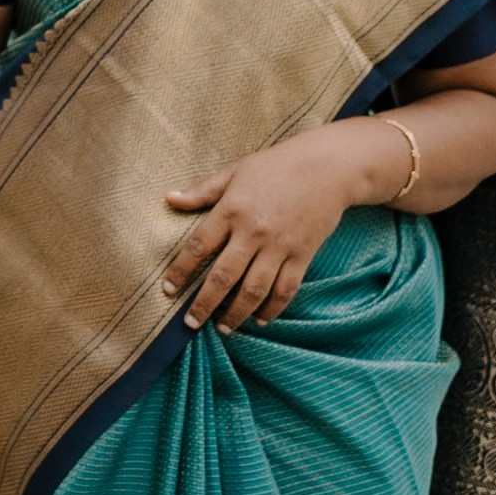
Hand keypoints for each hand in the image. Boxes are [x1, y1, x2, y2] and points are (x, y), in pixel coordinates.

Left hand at [163, 125, 368, 333]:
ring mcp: (279, 246)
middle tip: (191, 324)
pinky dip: (273, 308)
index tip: (168, 290)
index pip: (198, 247)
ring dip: (236, 314)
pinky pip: (285, 289)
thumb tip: (169, 198)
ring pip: (254, 290)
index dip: (180, 271)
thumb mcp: (234, 172)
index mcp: (231, 209)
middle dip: (204, 304)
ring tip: (223, 328)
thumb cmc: (276, 166)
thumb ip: (202, 192)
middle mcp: (253, 232)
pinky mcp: (303, 255)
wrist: (327, 167)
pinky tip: (261, 319)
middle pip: (223, 277)